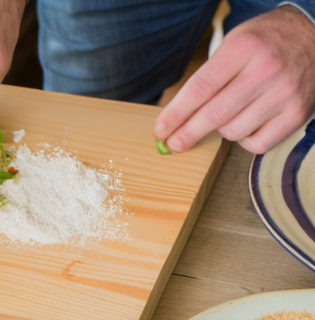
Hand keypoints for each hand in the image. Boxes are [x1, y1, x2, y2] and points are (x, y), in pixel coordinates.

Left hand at [155, 6, 314, 154]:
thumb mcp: (234, 44)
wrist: (314, 35)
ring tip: (229, 115)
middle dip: (187, 134)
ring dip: (223, 130)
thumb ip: (206, 78)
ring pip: (232, 132)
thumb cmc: (265, 43)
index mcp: (244, 48)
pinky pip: (256, 144)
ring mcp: (284, 93)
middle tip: (173, 144)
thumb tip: (173, 118)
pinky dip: (245, 139)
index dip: (175, 115)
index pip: (199, 89)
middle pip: (214, 116)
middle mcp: (266, 70)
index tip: (160, 131)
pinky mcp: (296, 114)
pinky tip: (249, 122)